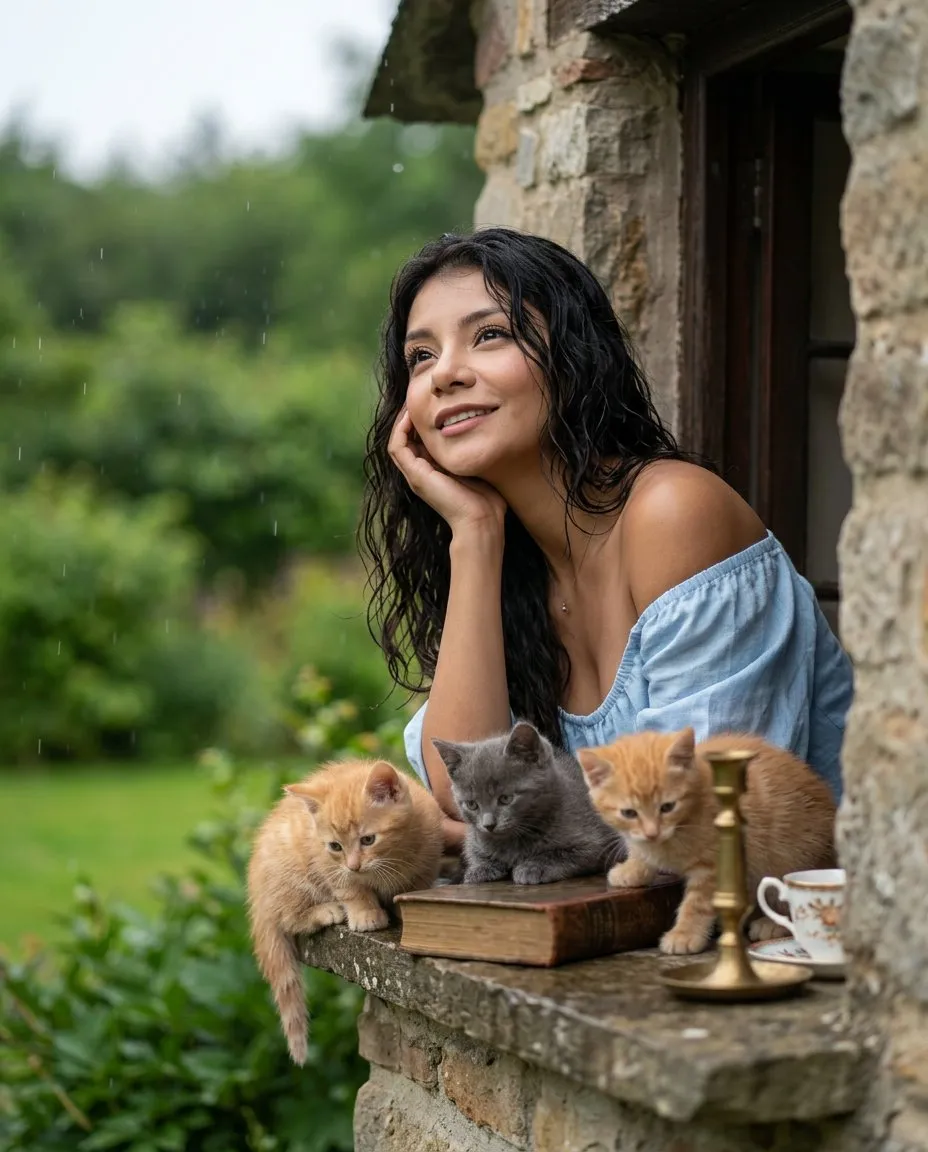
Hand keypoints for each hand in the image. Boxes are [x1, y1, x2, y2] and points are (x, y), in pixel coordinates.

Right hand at [388, 409, 506, 536]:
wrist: (482, 520)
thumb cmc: (488, 499)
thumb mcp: (478, 466)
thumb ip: (473, 451)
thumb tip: (485, 429)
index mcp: (434, 472)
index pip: (420, 441)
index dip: (423, 421)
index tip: (434, 403)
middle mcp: (421, 473)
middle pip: (407, 438)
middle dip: (411, 417)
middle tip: (420, 396)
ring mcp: (415, 475)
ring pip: (398, 441)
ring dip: (403, 420)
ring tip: (413, 402)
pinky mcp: (415, 475)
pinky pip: (397, 447)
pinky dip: (400, 430)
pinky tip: (412, 415)